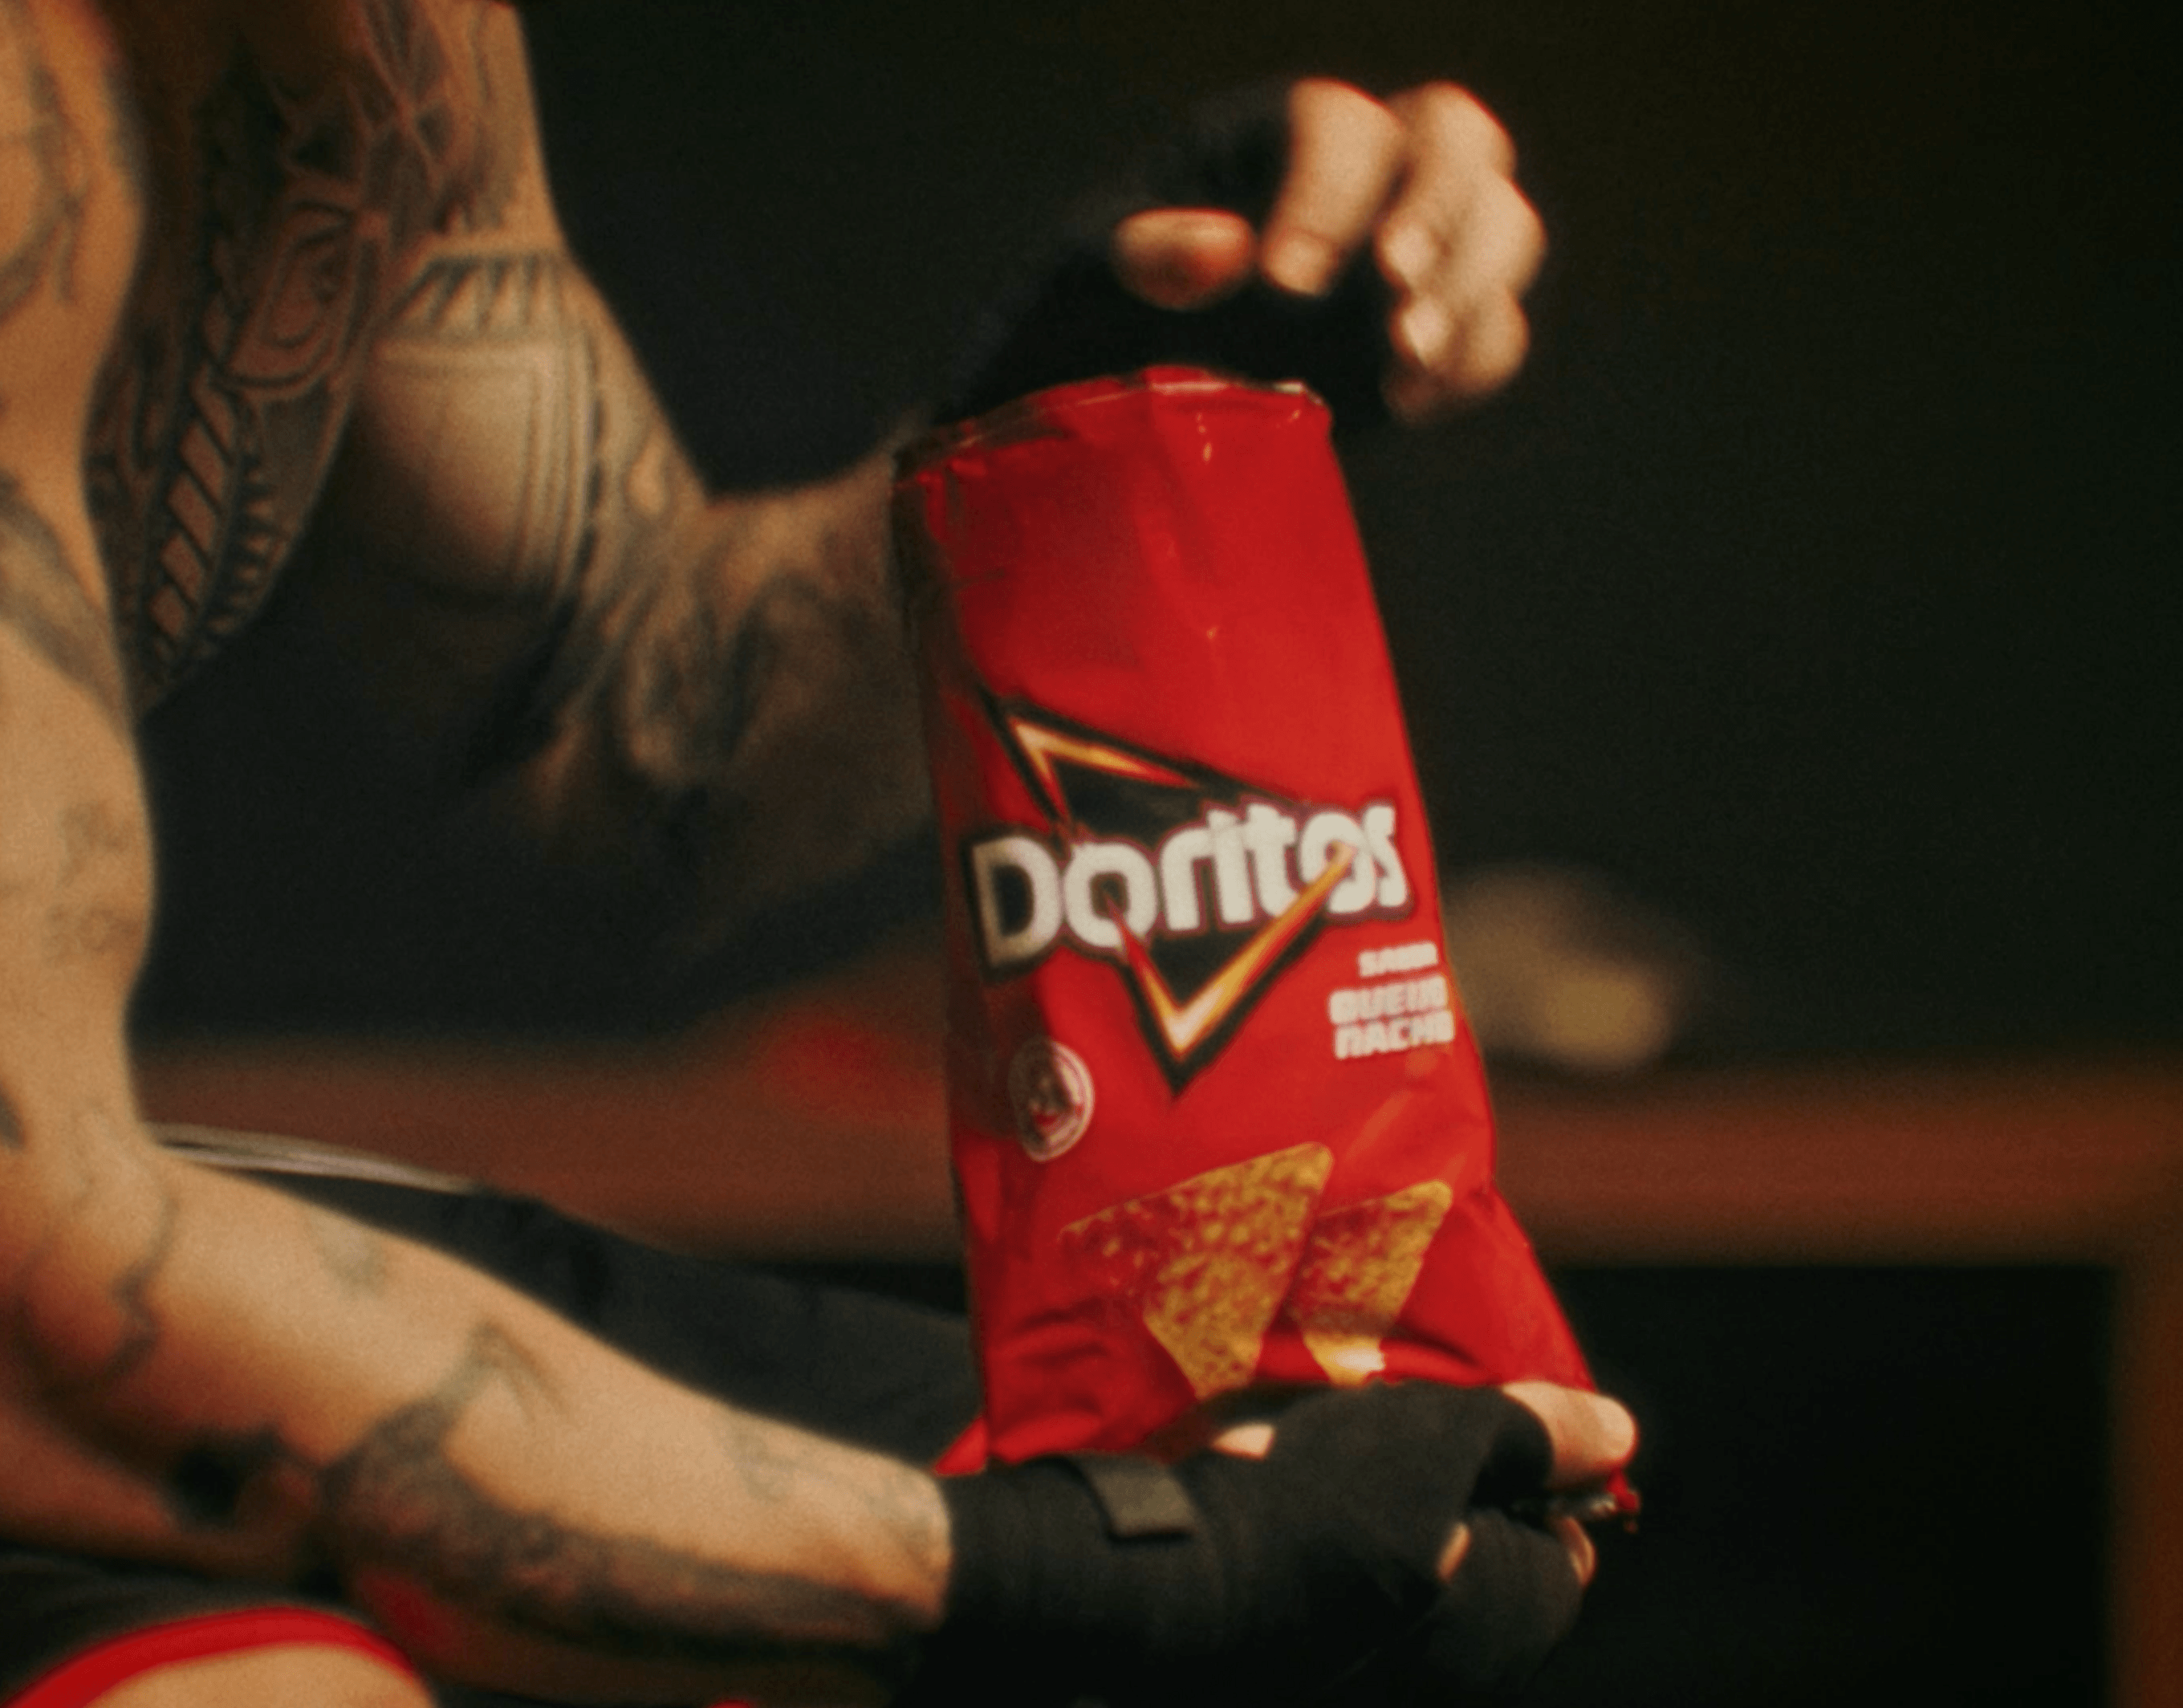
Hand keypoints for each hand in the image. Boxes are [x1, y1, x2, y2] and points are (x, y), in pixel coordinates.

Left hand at [1111, 80, 1545, 420]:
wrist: (1125, 392)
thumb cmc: (1100, 308)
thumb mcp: (1093, 275)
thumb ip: (1148, 254)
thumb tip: (1224, 249)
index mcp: (1277, 137)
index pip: (1342, 124)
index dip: (1330, 192)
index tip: (1285, 283)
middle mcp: (1367, 175)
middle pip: (1460, 140)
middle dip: (1440, 213)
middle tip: (1391, 289)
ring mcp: (1414, 253)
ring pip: (1506, 225)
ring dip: (1471, 289)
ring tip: (1402, 355)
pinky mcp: (1433, 334)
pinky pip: (1496, 331)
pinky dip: (1470, 363)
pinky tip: (1407, 401)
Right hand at [1212, 1379, 1634, 1704]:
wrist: (1179, 1589)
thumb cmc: (1327, 1503)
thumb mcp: (1444, 1436)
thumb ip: (1538, 1432)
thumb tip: (1617, 1429)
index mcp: (1523, 1613)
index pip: (1563, 1532)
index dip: (1520, 1468)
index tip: (1455, 1427)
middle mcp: (1473, 1672)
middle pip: (1487, 1561)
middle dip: (1448, 1497)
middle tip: (1382, 1439)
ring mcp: (1395, 1682)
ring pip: (1415, 1584)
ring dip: (1382, 1528)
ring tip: (1320, 1469)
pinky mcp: (1325, 1679)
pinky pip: (1351, 1610)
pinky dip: (1329, 1565)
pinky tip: (1281, 1518)